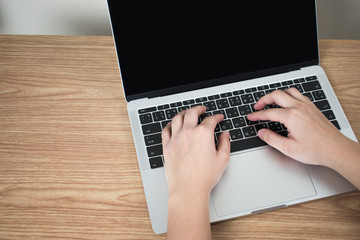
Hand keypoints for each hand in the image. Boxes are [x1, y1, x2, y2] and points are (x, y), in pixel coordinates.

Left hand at [162, 105, 229, 239]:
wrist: (188, 189)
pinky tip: (173, 124)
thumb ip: (225, 143)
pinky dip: (170, 124)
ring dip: (184, 113)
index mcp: (203, 134)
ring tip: (188, 112)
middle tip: (202, 109)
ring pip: (177, 118)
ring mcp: (175, 139)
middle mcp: (188, 133)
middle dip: (199, 108)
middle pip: (192, 113)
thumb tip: (225, 135)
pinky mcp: (167, 146)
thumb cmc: (204, 177)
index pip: (211, 120)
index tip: (218, 117)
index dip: (217, 117)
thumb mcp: (222, 159)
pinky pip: (166, 130)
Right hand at [247, 88, 359, 189]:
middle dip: (264, 99)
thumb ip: (272, 139)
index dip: (257, 115)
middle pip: (276, 95)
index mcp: (291, 117)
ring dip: (277, 94)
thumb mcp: (288, 149)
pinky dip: (289, 95)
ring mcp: (307, 106)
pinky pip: (298, 95)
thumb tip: (262, 132)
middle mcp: (299, 107)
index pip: (269, 113)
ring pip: (288, 91)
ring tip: (270, 101)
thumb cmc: (316, 150)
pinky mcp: (313, 108)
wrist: (336, 149)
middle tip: (257, 107)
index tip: (251, 117)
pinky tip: (287, 102)